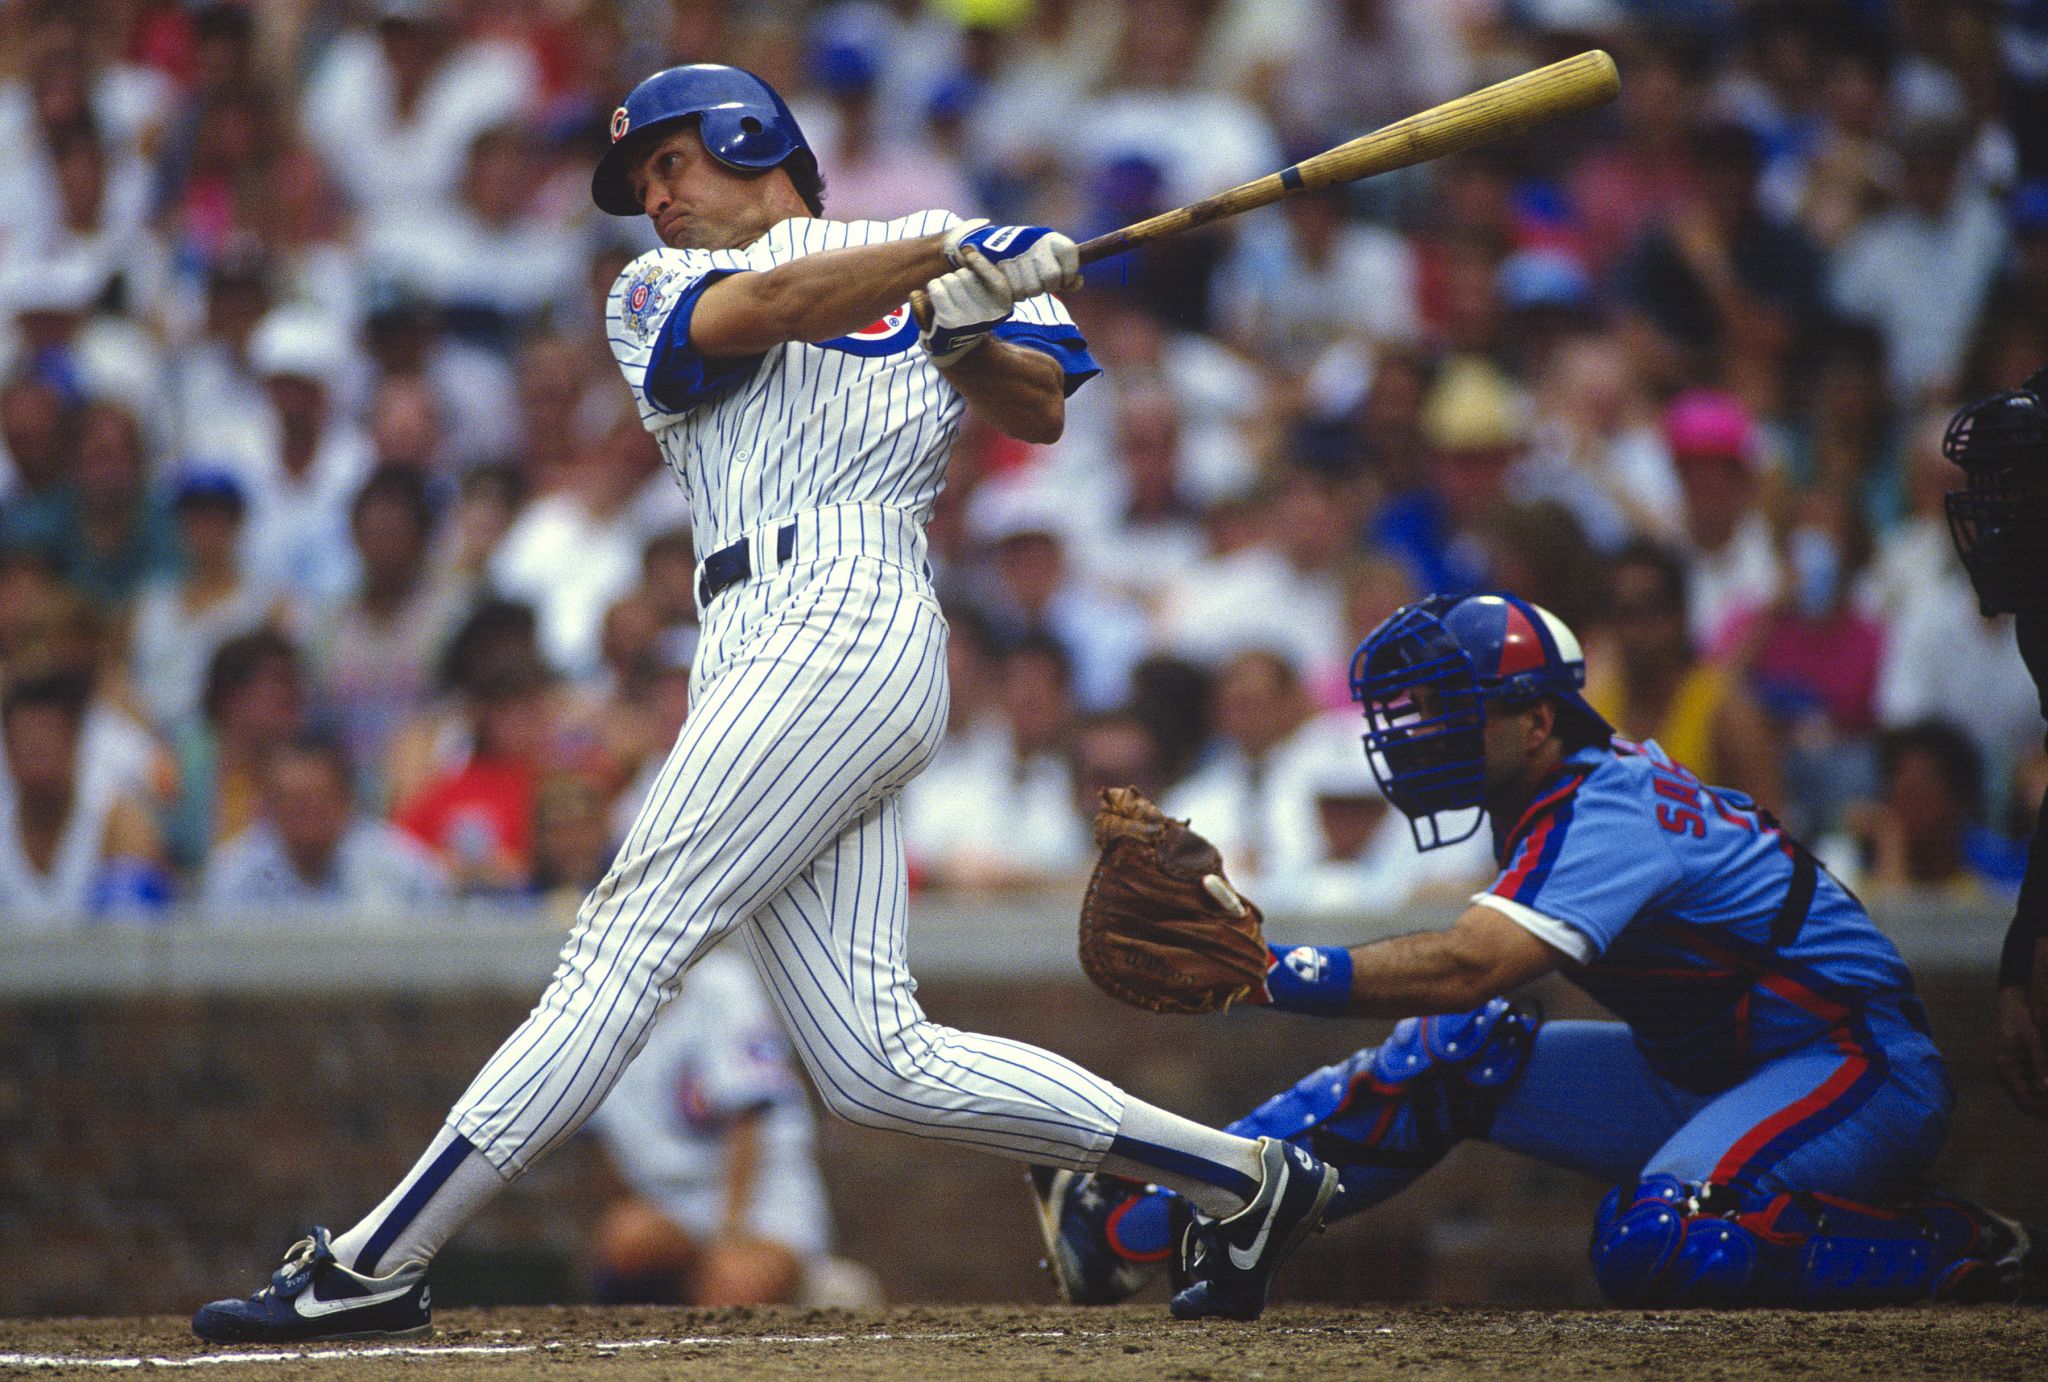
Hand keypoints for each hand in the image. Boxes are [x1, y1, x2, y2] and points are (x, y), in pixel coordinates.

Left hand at [919, 247, 1012, 365]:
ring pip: (950, 280)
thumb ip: (983, 273)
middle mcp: (988, 314)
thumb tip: (969, 249)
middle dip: (957, 277)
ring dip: (943, 283)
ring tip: (947, 297)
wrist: (955, 349)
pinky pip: (937, 289)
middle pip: (966, 275)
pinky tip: (936, 298)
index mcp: (1003, 306)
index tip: (968, 253)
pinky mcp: (949, 321)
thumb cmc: (969, 315)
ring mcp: (968, 318)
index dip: (981, 262)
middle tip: (956, 292)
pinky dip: (934, 289)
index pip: (996, 279)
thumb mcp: (986, 298)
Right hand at [943, 219, 1080, 297]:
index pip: (1070, 259)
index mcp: (1050, 238)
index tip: (1063, 279)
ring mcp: (1016, 251)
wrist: (983, 243)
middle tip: (1033, 280)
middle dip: (1043, 286)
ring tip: (1016, 279)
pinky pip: (1013, 292)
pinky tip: (1006, 282)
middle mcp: (1034, 241)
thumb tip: (1077, 282)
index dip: (1069, 275)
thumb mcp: (1047, 261)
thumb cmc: (1023, 257)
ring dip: (1024, 291)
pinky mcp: (998, 261)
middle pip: (1051, 279)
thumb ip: (1066, 273)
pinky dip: (1011, 293)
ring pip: (1031, 289)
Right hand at [1995, 938, 2047, 1118]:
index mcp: (2006, 1067)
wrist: (2010, 1003)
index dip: (2041, 1111)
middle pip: (2024, 1102)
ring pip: (2025, 1096)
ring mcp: (2007, 1071)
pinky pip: (2026, 1086)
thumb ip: (2040, 1064)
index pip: (2024, 1100)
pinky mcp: (2013, 1067)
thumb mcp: (2034, 1040)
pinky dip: (2039, 1091)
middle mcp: (2004, 1073)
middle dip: (2042, 1109)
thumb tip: (2046, 1089)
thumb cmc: (2022, 1018)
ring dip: (2041, 1101)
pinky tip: (2047, 1087)